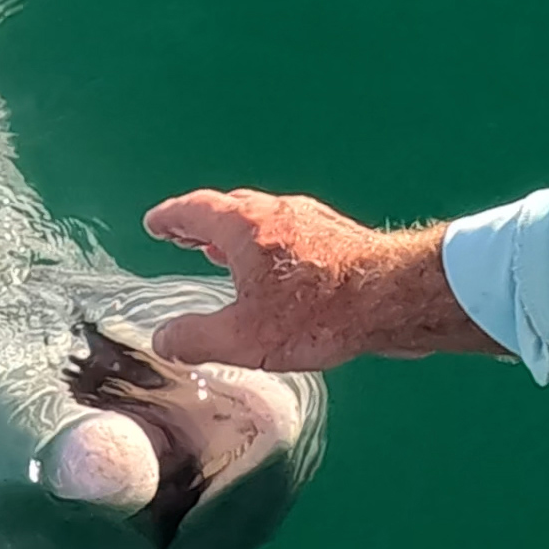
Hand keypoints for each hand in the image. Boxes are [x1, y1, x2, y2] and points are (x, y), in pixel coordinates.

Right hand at [143, 189, 504, 370]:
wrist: (393, 299)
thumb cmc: (317, 314)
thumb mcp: (243, 337)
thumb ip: (196, 339)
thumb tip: (164, 339)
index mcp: (244, 226)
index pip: (194, 210)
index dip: (170, 218)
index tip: (155, 224)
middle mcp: (276, 212)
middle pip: (228, 209)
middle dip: (201, 224)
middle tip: (182, 236)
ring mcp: (311, 221)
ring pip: (262, 222)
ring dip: (236, 236)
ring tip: (220, 253)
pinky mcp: (339, 238)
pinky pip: (289, 236)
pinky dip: (267, 247)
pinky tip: (275, 273)